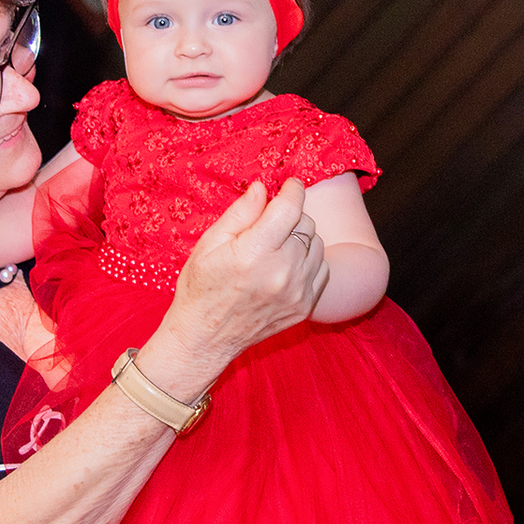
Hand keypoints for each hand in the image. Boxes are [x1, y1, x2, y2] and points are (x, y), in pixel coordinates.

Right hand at [152, 179, 329, 389]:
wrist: (205, 339)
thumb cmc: (201, 289)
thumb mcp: (209, 244)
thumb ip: (240, 214)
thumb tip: (263, 188)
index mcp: (254, 254)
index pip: (289, 209)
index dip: (293, 190)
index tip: (290, 185)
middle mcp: (281, 273)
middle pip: (306, 224)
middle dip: (291, 216)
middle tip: (270, 223)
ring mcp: (297, 293)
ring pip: (317, 244)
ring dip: (301, 238)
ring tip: (276, 247)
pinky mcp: (305, 307)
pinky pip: (322, 269)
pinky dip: (309, 261)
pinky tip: (286, 266)